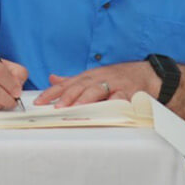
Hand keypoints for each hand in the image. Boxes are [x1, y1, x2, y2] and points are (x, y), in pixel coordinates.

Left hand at [37, 62, 159, 108]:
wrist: (146, 74)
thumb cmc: (116, 78)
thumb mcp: (93, 76)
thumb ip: (72, 80)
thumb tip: (52, 79)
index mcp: (88, 77)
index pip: (66, 84)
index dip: (51, 92)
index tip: (38, 102)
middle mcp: (98, 79)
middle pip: (79, 86)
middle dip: (66, 96)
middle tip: (55, 107)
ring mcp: (113, 84)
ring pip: (96, 90)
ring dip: (85, 99)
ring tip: (74, 108)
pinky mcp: (128, 92)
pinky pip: (119, 98)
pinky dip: (111, 103)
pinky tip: (104, 109)